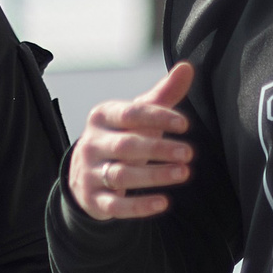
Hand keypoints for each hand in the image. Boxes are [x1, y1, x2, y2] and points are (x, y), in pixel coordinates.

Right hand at [66, 62, 196, 219]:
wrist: (84, 173)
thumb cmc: (120, 137)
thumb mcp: (137, 116)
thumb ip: (162, 95)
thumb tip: (187, 67)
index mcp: (101, 117)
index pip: (130, 114)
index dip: (158, 117)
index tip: (185, 124)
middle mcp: (92, 144)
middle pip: (126, 146)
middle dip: (159, 149)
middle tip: (189, 152)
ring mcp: (90, 173)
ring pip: (121, 175)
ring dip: (154, 175)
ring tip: (184, 173)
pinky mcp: (94, 200)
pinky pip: (116, 206)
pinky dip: (139, 206)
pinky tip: (164, 203)